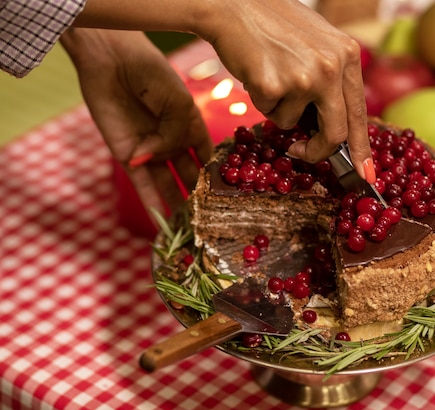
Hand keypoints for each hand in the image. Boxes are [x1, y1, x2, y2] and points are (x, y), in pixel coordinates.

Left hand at [60, 29, 211, 216]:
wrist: (112, 60)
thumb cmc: (152, 74)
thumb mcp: (178, 103)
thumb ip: (174, 136)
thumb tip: (155, 161)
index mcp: (193, 128)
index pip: (209, 160)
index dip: (219, 179)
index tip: (230, 201)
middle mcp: (175, 144)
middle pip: (191, 177)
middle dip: (200, 198)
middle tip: (211, 222)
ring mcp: (152, 152)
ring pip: (169, 186)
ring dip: (178, 207)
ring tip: (190, 230)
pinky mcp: (128, 156)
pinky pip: (142, 184)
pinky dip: (151, 202)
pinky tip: (162, 223)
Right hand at [195, 0, 372, 180]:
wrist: (233, 4)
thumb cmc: (273, 24)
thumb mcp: (318, 44)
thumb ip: (332, 79)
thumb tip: (336, 128)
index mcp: (347, 55)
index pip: (359, 113)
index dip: (361, 148)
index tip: (365, 172)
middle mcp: (332, 67)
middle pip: (335, 132)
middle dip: (317, 150)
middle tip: (300, 151)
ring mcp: (304, 77)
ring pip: (293, 122)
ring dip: (277, 108)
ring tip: (270, 75)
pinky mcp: (275, 85)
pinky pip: (268, 112)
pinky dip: (259, 100)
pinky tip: (256, 72)